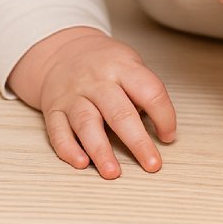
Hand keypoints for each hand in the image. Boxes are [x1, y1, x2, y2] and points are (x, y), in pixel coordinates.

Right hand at [10, 28, 175, 179]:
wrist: (61, 51)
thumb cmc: (103, 63)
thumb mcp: (128, 63)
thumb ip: (142, 92)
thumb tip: (158, 129)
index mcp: (121, 67)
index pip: (149, 91)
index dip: (164, 116)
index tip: (168, 136)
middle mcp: (96, 81)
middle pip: (119, 113)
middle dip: (138, 142)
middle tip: (152, 164)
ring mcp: (73, 95)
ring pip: (86, 123)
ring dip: (100, 150)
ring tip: (112, 172)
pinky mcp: (54, 109)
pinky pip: (58, 131)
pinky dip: (68, 149)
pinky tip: (81, 163)